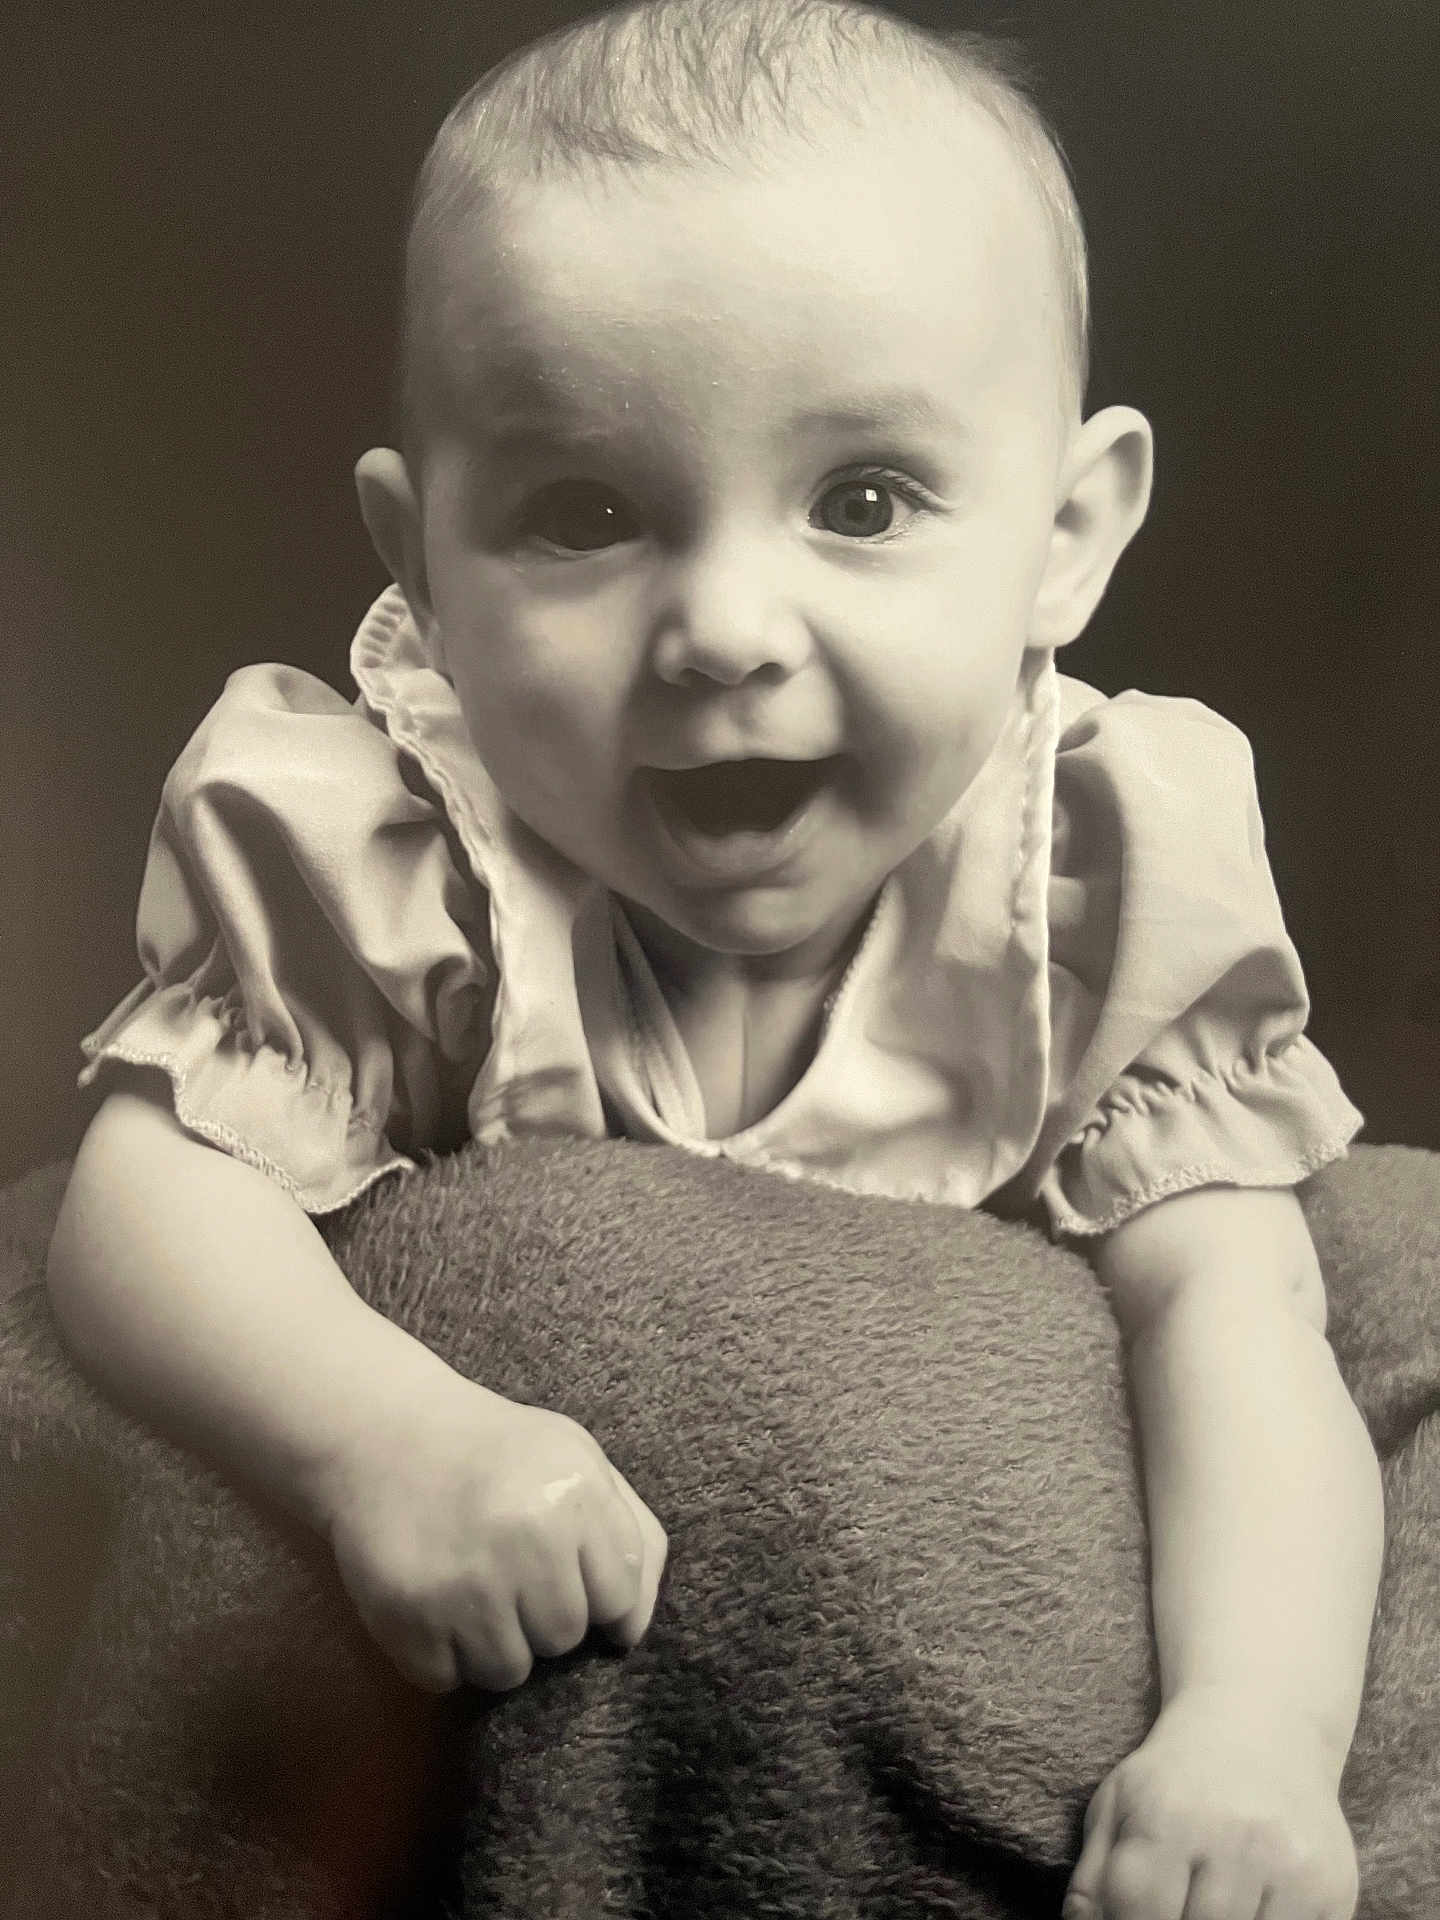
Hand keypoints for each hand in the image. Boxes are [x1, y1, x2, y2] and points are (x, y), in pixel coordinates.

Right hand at [321, 1376, 667, 1691]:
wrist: (382, 1432)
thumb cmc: (495, 1452)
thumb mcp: (577, 1461)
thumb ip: (631, 1536)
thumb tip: (631, 1632)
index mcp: (576, 1495)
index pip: (619, 1600)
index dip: (594, 1591)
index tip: (563, 1566)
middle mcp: (527, 1539)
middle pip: (563, 1639)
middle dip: (541, 1613)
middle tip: (505, 1566)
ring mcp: (465, 1584)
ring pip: (508, 1671)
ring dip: (491, 1640)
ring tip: (469, 1584)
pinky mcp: (408, 1618)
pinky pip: (448, 1679)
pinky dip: (441, 1653)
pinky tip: (433, 1600)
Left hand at [1063, 1687, 1357, 1919]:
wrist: (1263, 1726)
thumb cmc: (1177, 1776)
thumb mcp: (1120, 1803)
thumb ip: (1094, 1875)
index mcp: (1166, 1816)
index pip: (1139, 1910)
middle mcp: (1232, 1836)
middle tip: (1178, 1909)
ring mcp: (1289, 1864)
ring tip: (1210, 1906)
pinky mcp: (1332, 1887)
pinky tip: (1254, 1908)